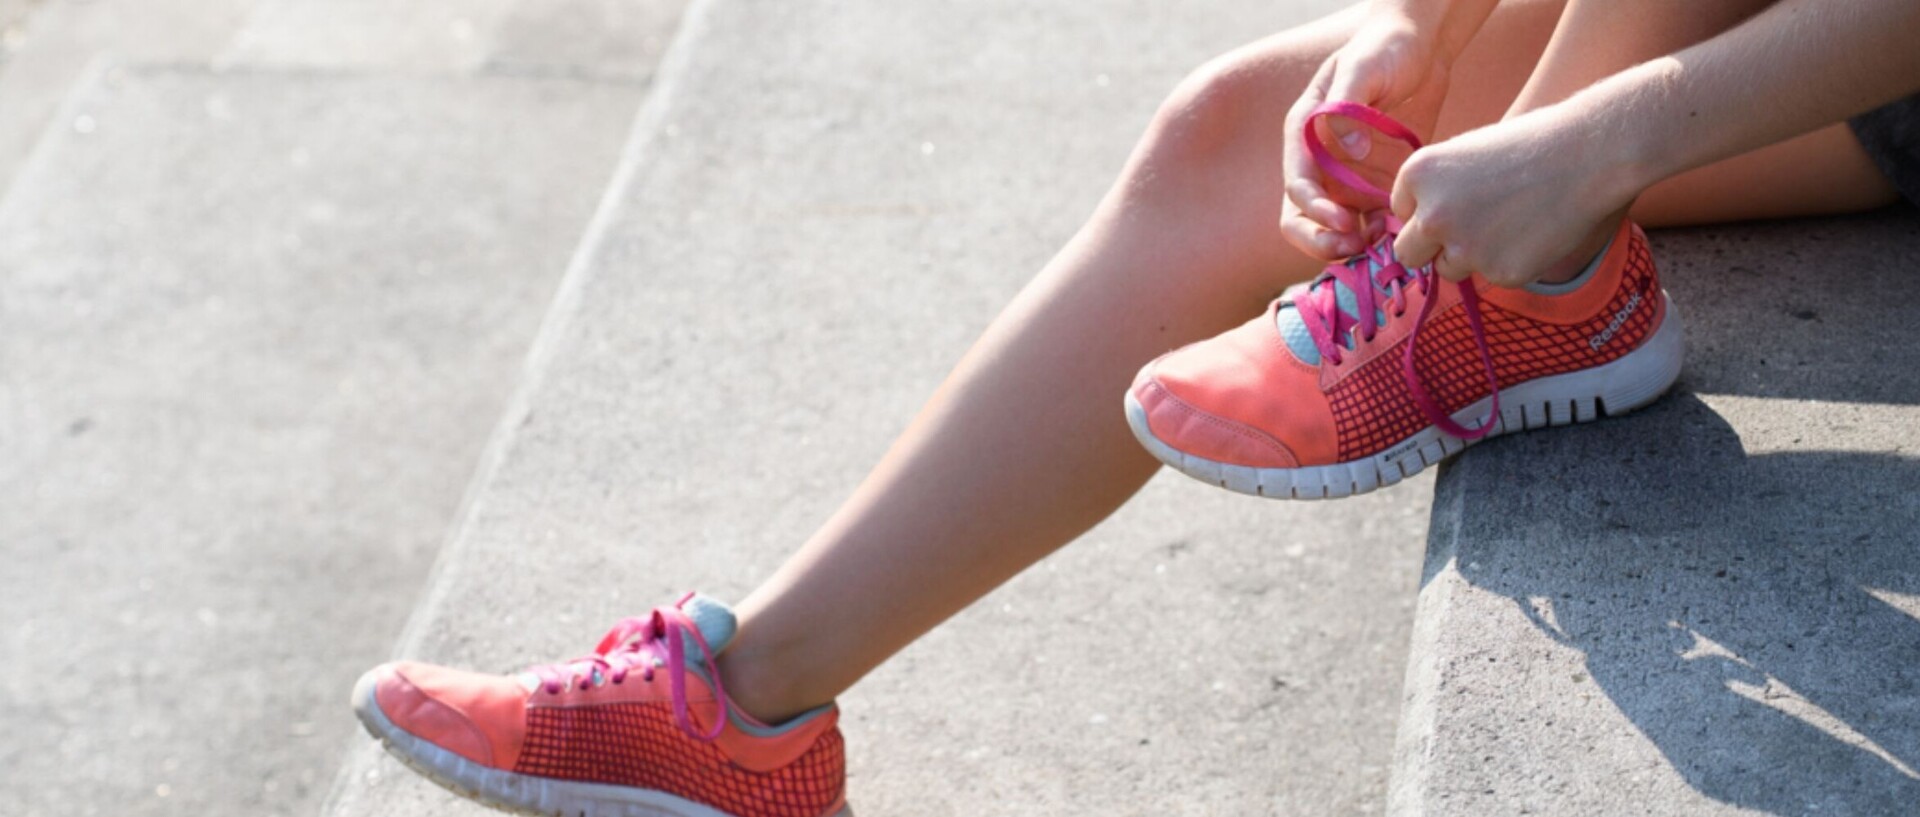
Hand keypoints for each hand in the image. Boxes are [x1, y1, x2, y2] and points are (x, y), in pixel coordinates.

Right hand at [1282, 14, 1451, 259]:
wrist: (1421, 47)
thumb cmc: (1386, 47)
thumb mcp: (1363, 67)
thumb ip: (1348, 108)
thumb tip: (1348, 153)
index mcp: (1305, 134)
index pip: (1297, 184)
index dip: (1315, 210)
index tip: (1344, 221)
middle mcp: (1320, 162)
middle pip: (1302, 218)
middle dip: (1322, 240)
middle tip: (1355, 245)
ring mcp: (1346, 176)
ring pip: (1334, 228)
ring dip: (1352, 243)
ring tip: (1384, 239)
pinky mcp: (1375, 183)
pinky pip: (1370, 220)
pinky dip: (1380, 234)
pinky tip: (1401, 229)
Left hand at [1389, 107, 1641, 287]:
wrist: (1589, 154)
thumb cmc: (1531, 143)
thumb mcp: (1466, 153)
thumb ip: (1437, 189)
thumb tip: (1420, 226)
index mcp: (1418, 175)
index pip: (1401, 211)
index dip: (1427, 207)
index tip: (1459, 198)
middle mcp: (1432, 215)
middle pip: (1407, 253)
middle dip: (1430, 247)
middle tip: (1465, 231)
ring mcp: (1464, 248)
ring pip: (1447, 269)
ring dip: (1469, 256)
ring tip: (1509, 222)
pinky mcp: (1499, 272)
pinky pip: (1490, 277)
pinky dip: (1508, 262)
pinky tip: (1532, 233)